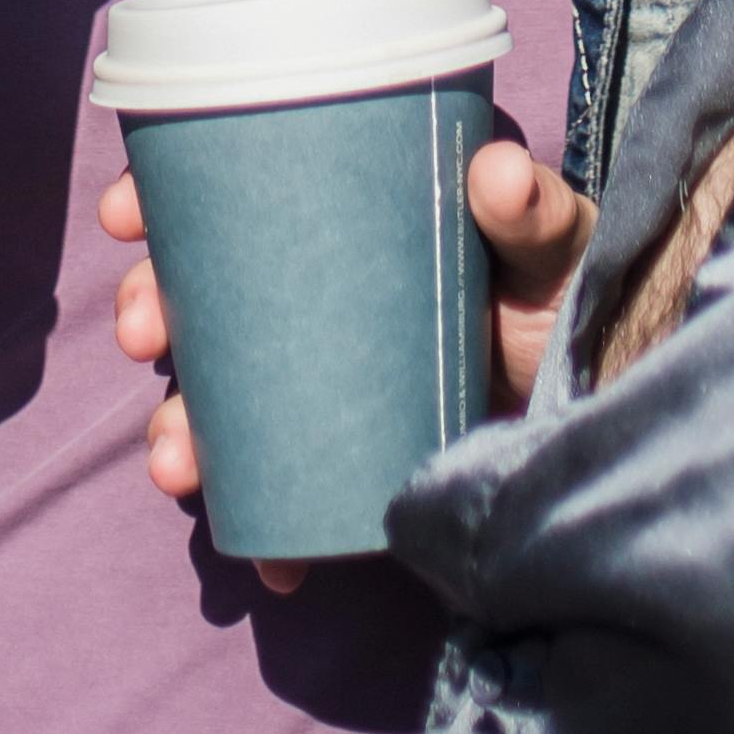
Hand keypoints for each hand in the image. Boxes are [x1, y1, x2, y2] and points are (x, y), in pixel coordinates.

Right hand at [97, 133, 599, 588]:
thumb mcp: (552, 242)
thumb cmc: (570, 291)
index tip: (125, 215)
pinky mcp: (346, 450)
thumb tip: (497, 176)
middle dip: (152, 309)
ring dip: (177, 424)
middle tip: (143, 331)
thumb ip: (534, 211)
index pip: (231, 183)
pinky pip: (277, 485)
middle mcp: (316, 285)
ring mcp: (323, 372)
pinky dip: (260, 524)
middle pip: (203, 288)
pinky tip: (263, 557)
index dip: (162, 194)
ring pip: (219, 390)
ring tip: (174, 461)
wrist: (608, 392)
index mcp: (344, 209)